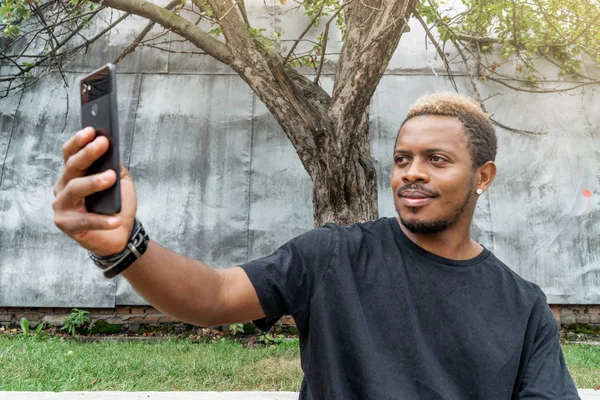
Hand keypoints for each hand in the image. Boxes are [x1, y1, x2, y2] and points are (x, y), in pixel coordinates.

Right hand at [52, 127, 137, 255]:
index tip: (92, 130)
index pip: (71, 153)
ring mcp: (62, 206)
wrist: (121, 235)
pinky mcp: (66, 225)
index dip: (79, 141)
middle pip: (72, 167)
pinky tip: (116, 219)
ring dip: (93, 182)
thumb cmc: (116, 205)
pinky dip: (102, 220)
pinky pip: (85, 221)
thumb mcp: (120, 181)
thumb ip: (114, 166)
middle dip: (88, 153)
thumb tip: (112, 150)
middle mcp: (63, 186)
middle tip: (103, 143)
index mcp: (74, 174)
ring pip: (75, 189)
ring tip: (111, 178)